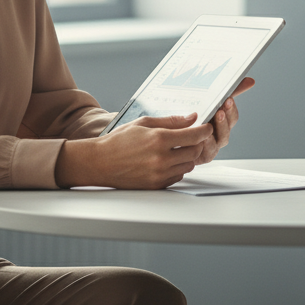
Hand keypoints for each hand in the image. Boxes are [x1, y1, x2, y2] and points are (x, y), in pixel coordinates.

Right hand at [55, 113, 212, 188]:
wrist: (99, 163)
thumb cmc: (119, 141)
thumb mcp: (144, 123)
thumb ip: (171, 121)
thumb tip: (192, 118)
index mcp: (159, 139)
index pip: (194, 135)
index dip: (204, 130)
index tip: (206, 127)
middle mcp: (161, 158)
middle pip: (195, 151)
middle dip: (197, 143)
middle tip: (192, 137)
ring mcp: (159, 174)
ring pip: (188, 165)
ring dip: (188, 156)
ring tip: (176, 149)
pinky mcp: (156, 185)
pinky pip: (178, 176)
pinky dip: (177, 168)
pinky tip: (167, 161)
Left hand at [193, 77, 254, 164]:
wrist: (165, 136)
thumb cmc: (186, 117)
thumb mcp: (203, 100)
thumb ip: (226, 91)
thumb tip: (250, 81)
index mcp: (221, 121)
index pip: (232, 115)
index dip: (231, 108)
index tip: (227, 99)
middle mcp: (218, 134)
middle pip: (228, 128)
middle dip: (225, 119)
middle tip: (220, 111)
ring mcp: (211, 147)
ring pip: (220, 141)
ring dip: (215, 133)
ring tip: (210, 126)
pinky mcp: (200, 158)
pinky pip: (207, 153)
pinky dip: (206, 145)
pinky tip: (202, 139)